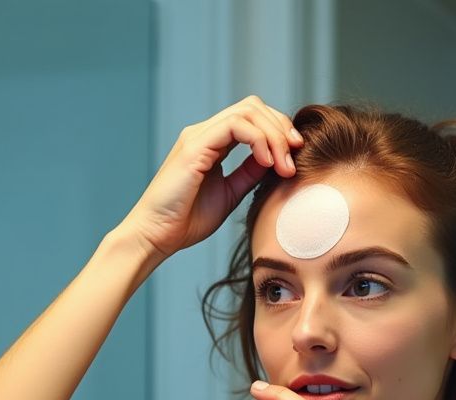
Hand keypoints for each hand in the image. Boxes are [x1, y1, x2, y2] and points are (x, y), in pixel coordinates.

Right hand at [117, 95, 301, 260]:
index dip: (279, 131)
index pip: (252, 118)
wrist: (157, 236)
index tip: (296, 156)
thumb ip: (250, 173)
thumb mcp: (231, 193)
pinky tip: (268, 162)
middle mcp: (204, 133)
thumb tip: (277, 160)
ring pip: (248, 111)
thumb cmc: (187, 220)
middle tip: (298, 153)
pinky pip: (236, 126)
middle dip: (281, 127)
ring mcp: (198, 136)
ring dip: (274, 134)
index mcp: (212, 142)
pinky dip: (259, 140)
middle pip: (254, 107)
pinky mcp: (194, 146)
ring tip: (285, 164)